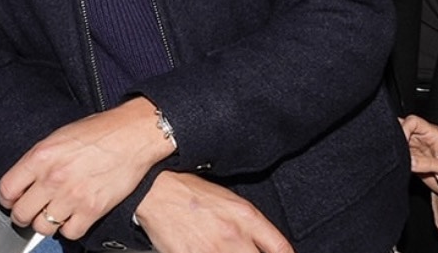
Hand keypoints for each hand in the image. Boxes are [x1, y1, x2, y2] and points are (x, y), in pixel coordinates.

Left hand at [0, 97, 175, 239]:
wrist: (133, 135)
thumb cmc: (101, 131)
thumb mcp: (60, 135)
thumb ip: (39, 159)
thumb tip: (24, 179)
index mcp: (41, 156)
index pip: (7, 190)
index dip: (8, 198)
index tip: (13, 200)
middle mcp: (53, 178)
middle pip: (21, 214)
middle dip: (24, 214)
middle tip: (33, 209)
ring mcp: (72, 196)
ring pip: (42, 227)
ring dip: (47, 222)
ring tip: (56, 212)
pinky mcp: (92, 209)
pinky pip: (70, 233)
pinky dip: (70, 228)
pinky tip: (74, 215)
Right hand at [135, 171, 293, 252]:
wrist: (157, 191)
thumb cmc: (192, 193)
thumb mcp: (230, 201)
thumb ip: (251, 225)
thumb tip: (265, 246)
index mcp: (246, 217)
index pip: (280, 247)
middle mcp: (233, 236)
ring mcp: (212, 250)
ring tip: (223, 251)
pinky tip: (205, 252)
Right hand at [401, 114, 437, 198]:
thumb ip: (428, 164)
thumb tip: (409, 161)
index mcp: (433, 134)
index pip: (413, 121)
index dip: (404, 128)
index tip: (400, 142)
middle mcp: (422, 138)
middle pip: (402, 127)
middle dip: (395, 137)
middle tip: (394, 152)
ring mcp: (415, 148)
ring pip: (397, 140)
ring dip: (394, 149)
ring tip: (395, 160)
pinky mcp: (410, 159)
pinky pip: (398, 154)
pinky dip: (394, 158)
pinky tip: (395, 165)